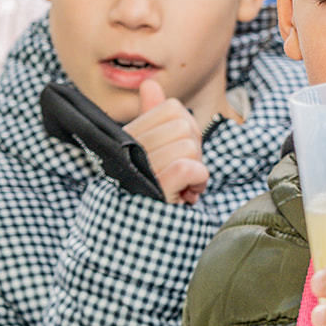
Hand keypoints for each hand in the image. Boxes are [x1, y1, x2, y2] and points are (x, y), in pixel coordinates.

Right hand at [124, 79, 208, 203]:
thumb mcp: (146, 154)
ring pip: (189, 145)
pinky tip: (186, 195)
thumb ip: (150, 117)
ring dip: (196, 169)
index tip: (177, 155)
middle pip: (185, 125)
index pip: (172, 108)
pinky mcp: (156, 189)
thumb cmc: (145, 196)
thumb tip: (149, 84)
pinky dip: (196, 180)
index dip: (186, 129)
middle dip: (194, 150)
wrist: (130, 241)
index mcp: (129, 137)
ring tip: (182, 187)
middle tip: (182, 174)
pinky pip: (189, 166)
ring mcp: (143, 168)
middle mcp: (131, 149)